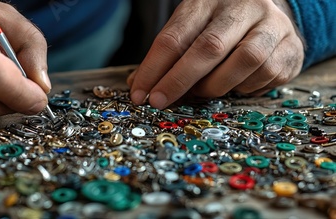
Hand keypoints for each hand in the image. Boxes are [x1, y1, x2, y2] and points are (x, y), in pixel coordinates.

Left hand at [128, 0, 303, 108]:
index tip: (139, 93)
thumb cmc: (219, 27)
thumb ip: (168, 56)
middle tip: (159, 102)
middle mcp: (244, 7)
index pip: (175, 35)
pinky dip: (243, 88)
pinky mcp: (292, 46)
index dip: (154, 68)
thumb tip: (138, 86)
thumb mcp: (191, 31)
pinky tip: (235, 84)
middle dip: (179, 80)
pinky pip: (266, 75)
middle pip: (209, 47)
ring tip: (203, 91)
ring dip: (216, 85)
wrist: (269, 14)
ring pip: (244, 62)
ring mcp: (272, 25)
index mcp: (209, 0)